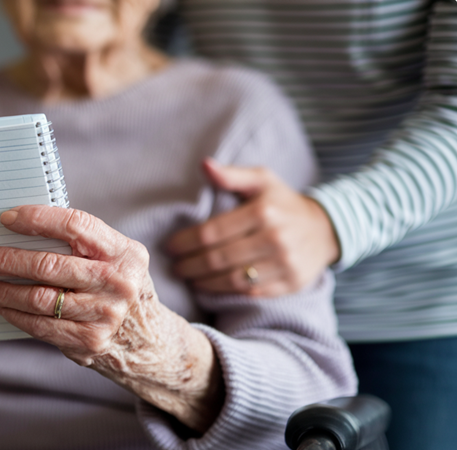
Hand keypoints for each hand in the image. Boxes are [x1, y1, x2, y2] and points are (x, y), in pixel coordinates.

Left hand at [0, 205, 223, 432]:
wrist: (149, 343)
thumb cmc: (120, 289)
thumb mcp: (118, 259)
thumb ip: (83, 244)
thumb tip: (21, 228)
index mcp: (125, 253)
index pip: (75, 225)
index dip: (36, 219)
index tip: (5, 218)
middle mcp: (118, 283)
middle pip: (50, 265)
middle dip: (7, 260)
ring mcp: (105, 316)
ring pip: (40, 299)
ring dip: (4, 291)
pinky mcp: (90, 342)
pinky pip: (41, 326)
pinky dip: (15, 315)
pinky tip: (2, 306)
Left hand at [166, 159, 340, 296]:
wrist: (325, 230)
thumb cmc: (282, 202)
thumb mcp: (261, 180)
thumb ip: (231, 175)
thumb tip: (204, 165)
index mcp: (263, 212)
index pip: (212, 232)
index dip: (186, 242)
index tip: (170, 246)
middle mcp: (275, 239)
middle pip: (218, 258)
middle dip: (190, 264)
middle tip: (175, 266)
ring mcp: (284, 264)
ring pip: (232, 279)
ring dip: (203, 281)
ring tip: (188, 277)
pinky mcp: (290, 283)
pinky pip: (250, 292)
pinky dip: (225, 292)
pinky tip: (209, 286)